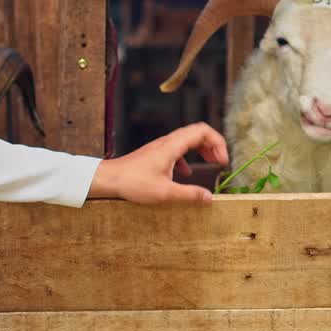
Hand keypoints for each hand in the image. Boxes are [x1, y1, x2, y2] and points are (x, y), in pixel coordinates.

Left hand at [89, 122, 228, 204]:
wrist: (108, 179)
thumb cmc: (133, 183)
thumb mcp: (165, 193)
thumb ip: (189, 195)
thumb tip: (209, 198)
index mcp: (173, 146)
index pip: (203, 132)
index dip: (218, 143)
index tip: (222, 161)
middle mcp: (168, 142)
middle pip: (198, 132)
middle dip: (213, 144)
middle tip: (220, 161)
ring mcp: (161, 147)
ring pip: (188, 139)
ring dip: (202, 149)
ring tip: (210, 163)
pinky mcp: (156, 154)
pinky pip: (178, 148)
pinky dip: (189, 157)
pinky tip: (187, 173)